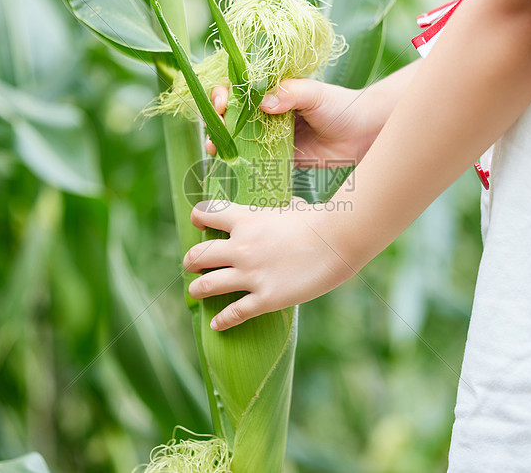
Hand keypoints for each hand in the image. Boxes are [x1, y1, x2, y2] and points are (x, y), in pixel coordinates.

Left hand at [183, 199, 354, 329]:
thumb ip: (283, 209)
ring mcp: (251, 274)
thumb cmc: (321, 220)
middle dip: (191, 261)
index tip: (199, 224)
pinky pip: (234, 313)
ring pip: (206, 285)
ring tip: (195, 292)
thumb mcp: (293, 206)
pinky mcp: (266, 298)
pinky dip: (222, 320)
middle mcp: (241, 247)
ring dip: (197, 290)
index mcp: (246, 219)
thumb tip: (292, 206)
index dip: (199, 218)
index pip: (206, 214)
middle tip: (192, 265)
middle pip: (198, 255)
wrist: (339, 239)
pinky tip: (216, 324)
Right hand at [205, 79, 379, 166]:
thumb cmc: (341, 105)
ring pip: (239, 138)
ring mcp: (271, 135)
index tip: (222, 102)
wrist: (363, 134)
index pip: (239, 88)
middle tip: (215, 130)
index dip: (224, 93)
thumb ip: (291, 93)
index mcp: (272, 90)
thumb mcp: (316, 93)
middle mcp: (267, 112)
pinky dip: (241, 163)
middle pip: (233, 114)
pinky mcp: (280, 158)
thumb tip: (263, 103)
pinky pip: (256, 161)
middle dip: (217, 121)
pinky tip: (231, 166)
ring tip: (215, 150)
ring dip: (223, 143)